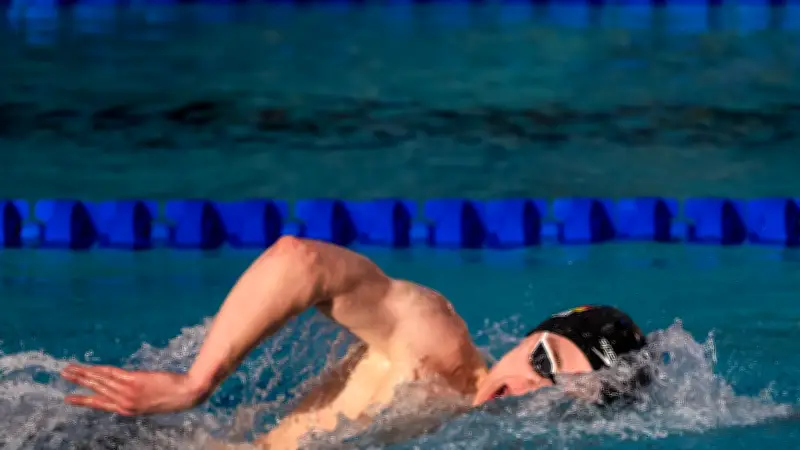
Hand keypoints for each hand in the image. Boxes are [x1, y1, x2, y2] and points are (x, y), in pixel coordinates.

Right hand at [61, 364, 208, 415]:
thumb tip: (126, 386)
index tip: (69, 398)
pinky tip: (89, 368)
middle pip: (95, 390)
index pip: (99, 403)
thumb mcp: (150, 401)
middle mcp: (123, 403)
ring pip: (99, 381)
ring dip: (83, 374)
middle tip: (63, 375)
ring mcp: (127, 392)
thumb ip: (135, 396)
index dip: (83, 400)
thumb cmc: (172, 397)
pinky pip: (111, 374)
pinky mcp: (134, 381)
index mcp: (126, 410)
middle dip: (78, 382)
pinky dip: (98, 370)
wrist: (187, 394)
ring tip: (69, 369)